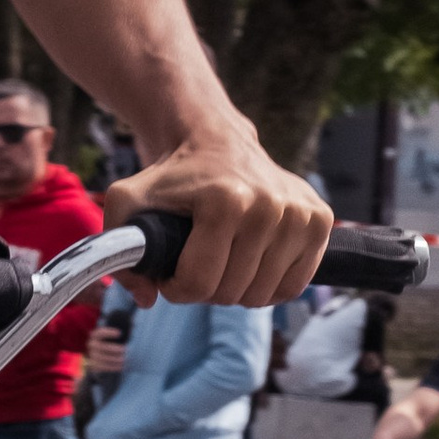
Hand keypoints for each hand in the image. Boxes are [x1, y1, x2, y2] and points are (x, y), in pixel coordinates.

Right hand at [83, 319, 128, 377]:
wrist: (105, 356)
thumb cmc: (114, 342)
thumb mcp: (117, 335)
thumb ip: (124, 328)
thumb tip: (135, 322)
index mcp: (96, 335)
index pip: (100, 333)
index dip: (108, 333)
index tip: (120, 333)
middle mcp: (92, 345)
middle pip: (100, 347)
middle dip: (113, 348)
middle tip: (125, 350)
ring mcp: (93, 355)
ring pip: (101, 358)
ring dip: (114, 359)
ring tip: (125, 359)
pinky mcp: (95, 365)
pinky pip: (102, 367)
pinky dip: (112, 367)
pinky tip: (121, 366)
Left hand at [105, 128, 329, 309]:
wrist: (217, 141)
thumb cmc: (172, 176)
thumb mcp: (127, 201)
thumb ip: (117, 249)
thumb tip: (146, 298)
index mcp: (226, 200)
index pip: (199, 283)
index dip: (175, 288)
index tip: (169, 271)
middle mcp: (270, 205)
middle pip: (231, 293)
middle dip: (205, 289)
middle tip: (196, 263)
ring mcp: (300, 213)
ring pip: (262, 295)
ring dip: (236, 289)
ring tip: (221, 261)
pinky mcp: (320, 219)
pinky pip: (293, 286)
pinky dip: (268, 287)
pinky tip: (251, 263)